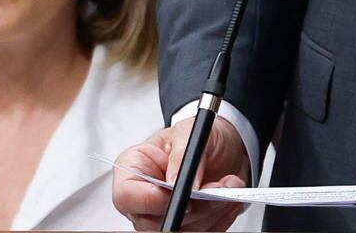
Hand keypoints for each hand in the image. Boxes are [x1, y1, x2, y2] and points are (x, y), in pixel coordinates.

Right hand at [111, 116, 250, 231]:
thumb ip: (182, 155)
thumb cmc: (198, 136)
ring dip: (212, 212)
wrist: (222, 146)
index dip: (153, 200)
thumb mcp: (189, 132)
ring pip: (181, 231)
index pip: (126, 196)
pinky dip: (220, 219)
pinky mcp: (185, 226)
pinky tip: (229, 200)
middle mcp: (143, 198)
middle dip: (193, 209)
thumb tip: (175, 181)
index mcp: (133, 168)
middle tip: (217, 189)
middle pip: (153, 223)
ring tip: (229, 186)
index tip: (185, 195)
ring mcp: (162, 216)